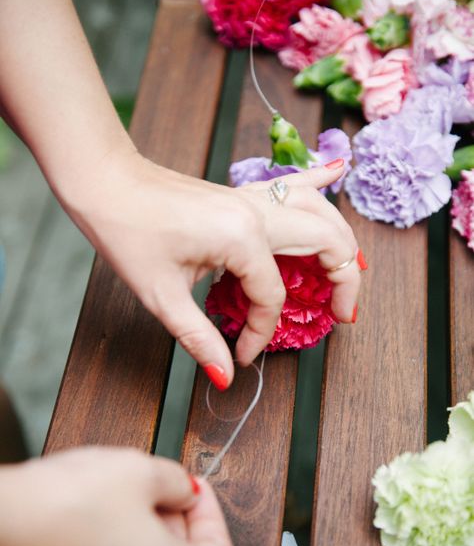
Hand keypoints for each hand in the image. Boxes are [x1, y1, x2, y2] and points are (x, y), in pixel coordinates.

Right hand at [0, 448, 232, 545]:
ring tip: (123, 490)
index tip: (196, 487)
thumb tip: (184, 489)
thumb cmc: (69, 504)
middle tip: (160, 483)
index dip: (212, 512)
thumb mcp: (140, 469)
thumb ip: (178, 481)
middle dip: (176, 516)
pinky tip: (95, 509)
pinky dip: (115, 541)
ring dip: (145, 526)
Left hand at [70, 151, 359, 386]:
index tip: (241, 353)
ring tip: (347, 275)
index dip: (260, 332)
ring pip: (320, 211)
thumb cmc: (128, 231)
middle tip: (341, 315)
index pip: (272, 296)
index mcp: (242, 238)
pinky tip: (340, 173)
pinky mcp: (243, 194)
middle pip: (327, 243)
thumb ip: (200, 337)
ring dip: (340, 241)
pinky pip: (293, 186)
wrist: (106, 183)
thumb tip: (224, 373)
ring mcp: (253, 197)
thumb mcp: (162, 295)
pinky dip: (320, 185)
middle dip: (342, 283)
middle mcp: (258, 212)